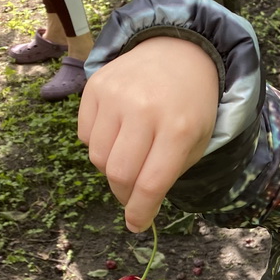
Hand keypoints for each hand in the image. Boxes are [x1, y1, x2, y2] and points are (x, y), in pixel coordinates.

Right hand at [79, 36, 218, 232]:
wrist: (179, 52)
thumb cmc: (191, 106)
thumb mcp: (195, 141)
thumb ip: (168, 173)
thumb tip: (137, 206)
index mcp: (178, 130)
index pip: (150, 184)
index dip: (140, 212)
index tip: (135, 226)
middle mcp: (145, 111)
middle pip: (117, 174)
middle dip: (123, 194)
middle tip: (132, 195)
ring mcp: (117, 96)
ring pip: (97, 157)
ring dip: (110, 168)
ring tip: (128, 156)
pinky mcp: (95, 85)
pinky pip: (84, 135)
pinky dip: (98, 144)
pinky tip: (118, 131)